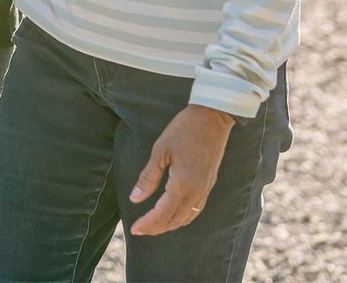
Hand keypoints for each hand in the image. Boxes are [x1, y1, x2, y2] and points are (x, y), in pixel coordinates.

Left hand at [127, 104, 235, 235]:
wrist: (213, 117)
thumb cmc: (184, 129)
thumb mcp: (161, 150)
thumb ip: (148, 177)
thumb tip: (135, 198)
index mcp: (182, 184)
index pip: (162, 213)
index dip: (147, 224)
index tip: (134, 229)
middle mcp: (196, 191)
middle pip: (174, 220)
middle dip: (156, 228)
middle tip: (139, 230)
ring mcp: (205, 189)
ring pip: (186, 217)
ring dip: (169, 225)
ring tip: (153, 226)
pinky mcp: (209, 184)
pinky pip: (196, 209)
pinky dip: (183, 217)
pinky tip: (174, 215)